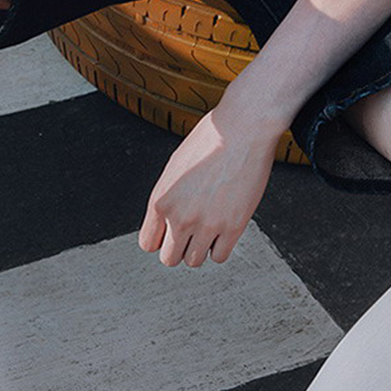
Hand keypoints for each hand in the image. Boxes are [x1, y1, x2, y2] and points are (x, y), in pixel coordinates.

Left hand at [138, 105, 282, 266]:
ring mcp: (206, 225)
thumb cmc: (211, 139)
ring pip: (194, 261)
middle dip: (179, 248)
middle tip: (191, 233)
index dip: (160, 240)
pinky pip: (220, 256)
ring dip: (200, 248)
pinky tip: (224, 230)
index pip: (148, 243)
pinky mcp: (233, 227)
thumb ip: (168, 197)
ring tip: (209, 229)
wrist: (242, 129)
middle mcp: (180, 217)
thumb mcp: (175, 168)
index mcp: (160, 201)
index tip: (170, 234)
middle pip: (170, 258)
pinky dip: (220, 248)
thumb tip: (166, 219)